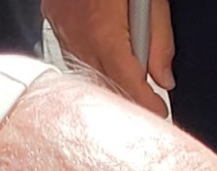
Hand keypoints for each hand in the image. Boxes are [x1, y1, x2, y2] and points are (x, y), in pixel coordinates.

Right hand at [43, 0, 175, 117]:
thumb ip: (159, 41)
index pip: (129, 84)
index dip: (147, 105)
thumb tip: (164, 77)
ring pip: (86, 69)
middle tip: (149, 103)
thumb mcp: (150, 1)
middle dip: (128, 96)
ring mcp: (61, 25)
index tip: (160, 113)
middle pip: (106, 82)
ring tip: (129, 85)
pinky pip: (72, 51)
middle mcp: (78, 33)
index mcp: (104, 31)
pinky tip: (104, 61)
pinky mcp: (52, 17)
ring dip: (108, 79)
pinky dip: (90, 60)